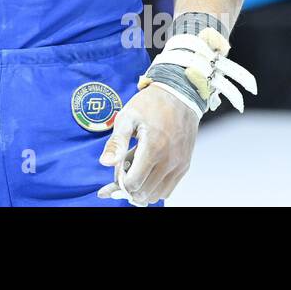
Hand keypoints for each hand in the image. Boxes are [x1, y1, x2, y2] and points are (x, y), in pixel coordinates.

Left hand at [97, 85, 198, 205]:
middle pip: (144, 193)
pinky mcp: (185, 165)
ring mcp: (179, 164)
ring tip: (135, 170)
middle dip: (129, 188)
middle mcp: (169, 161)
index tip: (117, 170)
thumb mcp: (127, 117)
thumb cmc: (150, 104)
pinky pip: (169, 189)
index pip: (133, 183)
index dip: (120, 181)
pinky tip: (147, 172)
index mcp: (153, 148)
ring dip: (142, 189)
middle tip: (122, 172)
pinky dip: (155, 188)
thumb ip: (117, 142)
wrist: (179, 94)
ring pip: (157, 195)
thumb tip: (105, 163)